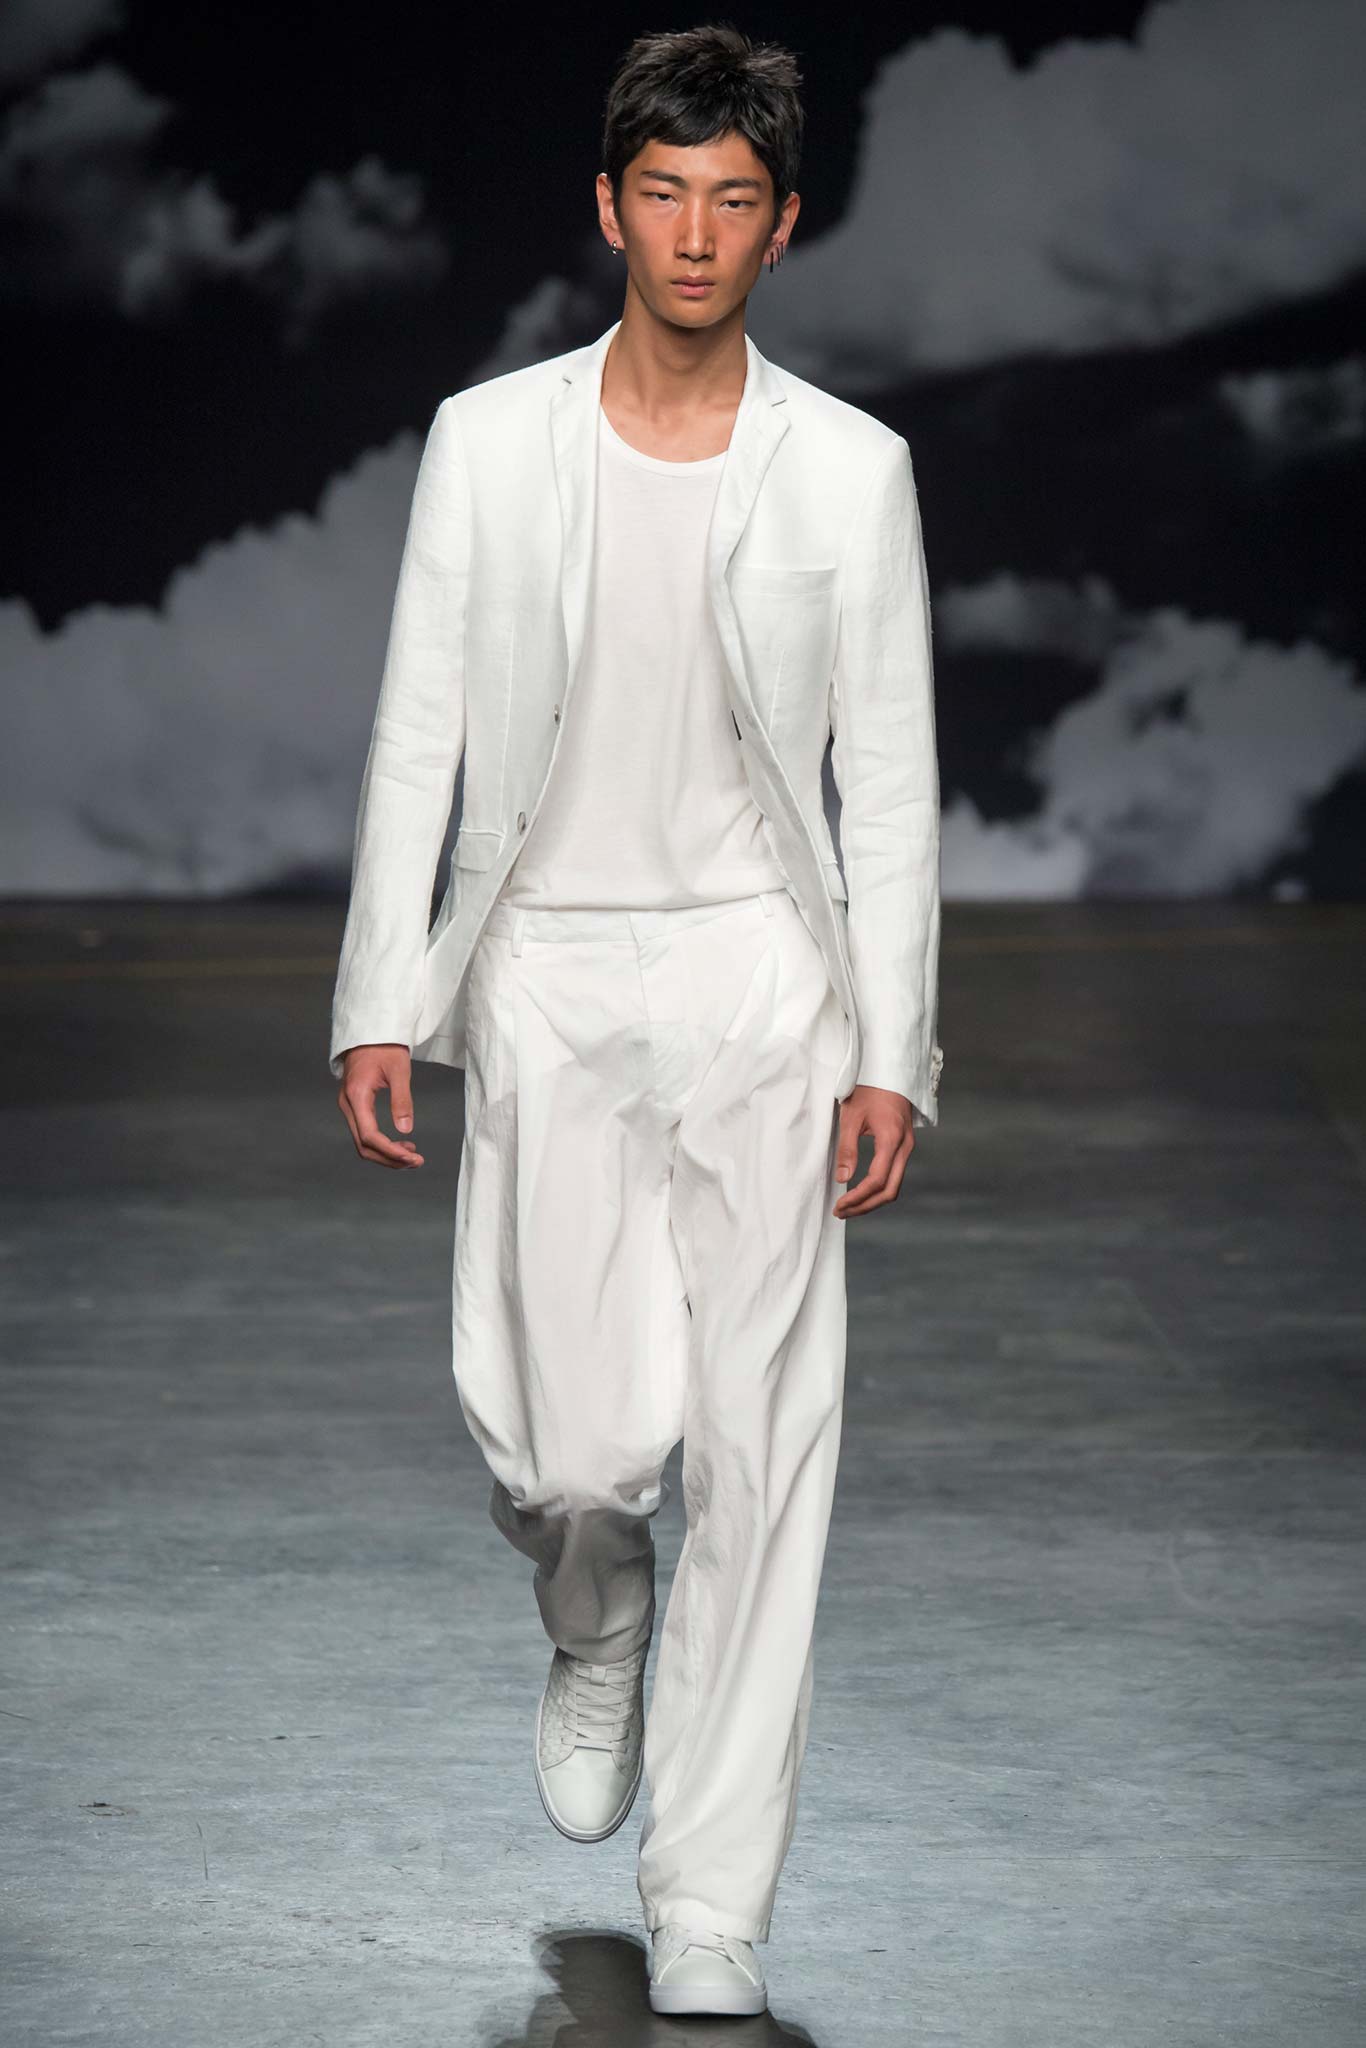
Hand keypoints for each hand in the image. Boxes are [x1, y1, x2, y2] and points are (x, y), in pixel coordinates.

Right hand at [336, 1044, 424, 1168]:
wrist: (370, 1031)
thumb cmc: (385, 1046)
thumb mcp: (399, 1070)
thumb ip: (402, 1100)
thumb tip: (405, 1130)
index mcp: (357, 1095)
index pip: (369, 1136)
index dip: (390, 1151)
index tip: (412, 1158)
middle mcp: (347, 1104)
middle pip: (364, 1146)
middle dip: (390, 1158)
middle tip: (416, 1162)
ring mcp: (348, 1106)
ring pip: (363, 1143)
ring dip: (386, 1155)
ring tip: (412, 1157)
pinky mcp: (354, 1106)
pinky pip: (364, 1133)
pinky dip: (382, 1144)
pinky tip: (402, 1144)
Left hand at [833, 1085, 914, 1217]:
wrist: (889, 1070)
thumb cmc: (868, 1090)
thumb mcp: (851, 1116)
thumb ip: (847, 1149)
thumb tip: (843, 1179)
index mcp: (891, 1139)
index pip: (877, 1180)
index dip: (858, 1197)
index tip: (840, 1205)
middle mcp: (904, 1146)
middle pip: (889, 1190)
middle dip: (865, 1206)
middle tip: (841, 1213)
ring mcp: (907, 1147)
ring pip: (894, 1186)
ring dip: (872, 1200)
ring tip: (849, 1207)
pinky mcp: (904, 1146)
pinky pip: (894, 1175)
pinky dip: (878, 1189)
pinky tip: (861, 1192)